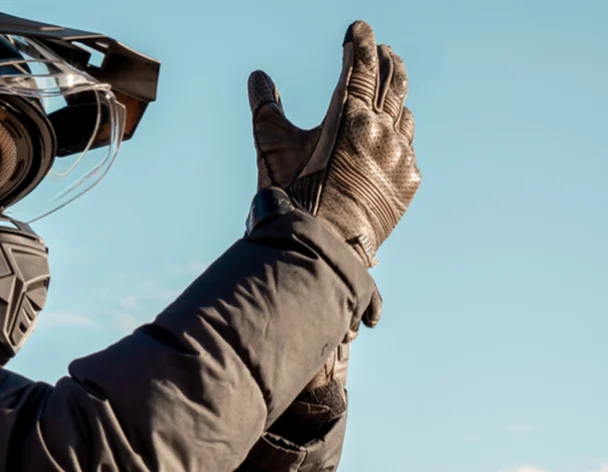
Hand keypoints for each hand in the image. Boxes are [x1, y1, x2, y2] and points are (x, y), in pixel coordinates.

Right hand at [248, 20, 421, 267]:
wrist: (322, 246)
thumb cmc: (292, 196)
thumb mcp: (272, 148)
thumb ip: (265, 108)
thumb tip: (258, 77)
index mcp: (350, 116)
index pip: (360, 64)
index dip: (359, 41)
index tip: (356, 28)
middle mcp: (382, 130)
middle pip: (393, 80)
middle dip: (385, 60)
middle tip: (379, 50)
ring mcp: (400, 156)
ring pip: (404, 112)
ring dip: (395, 97)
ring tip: (387, 92)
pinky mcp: (409, 181)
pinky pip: (408, 147)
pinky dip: (398, 136)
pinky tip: (390, 139)